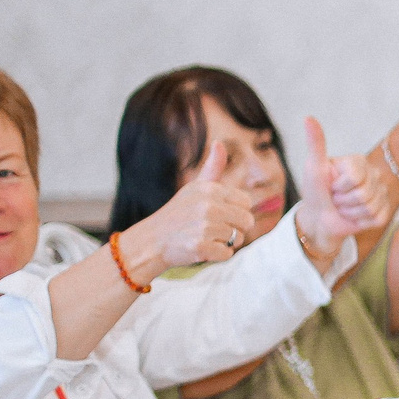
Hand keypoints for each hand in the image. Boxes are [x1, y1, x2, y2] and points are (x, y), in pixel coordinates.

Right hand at [129, 141, 260, 273]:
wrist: (151, 241)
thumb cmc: (178, 214)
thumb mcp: (194, 188)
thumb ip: (212, 168)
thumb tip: (219, 143)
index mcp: (210, 189)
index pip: (246, 203)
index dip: (236, 212)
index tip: (218, 214)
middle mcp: (208, 206)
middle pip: (247, 222)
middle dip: (235, 229)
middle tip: (212, 229)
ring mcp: (204, 227)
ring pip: (238, 239)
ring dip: (224, 243)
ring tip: (203, 237)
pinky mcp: (200, 247)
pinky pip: (227, 254)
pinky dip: (216, 255)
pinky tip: (200, 249)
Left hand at [295, 117, 389, 257]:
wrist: (318, 218)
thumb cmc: (315, 191)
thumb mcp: (313, 167)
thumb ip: (315, 142)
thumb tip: (308, 117)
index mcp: (359, 162)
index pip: (356, 177)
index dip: (339, 186)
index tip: (330, 185)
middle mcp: (374, 175)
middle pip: (364, 194)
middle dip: (343, 201)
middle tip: (335, 198)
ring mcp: (381, 194)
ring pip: (370, 208)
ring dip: (349, 212)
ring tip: (343, 207)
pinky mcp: (384, 213)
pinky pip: (376, 218)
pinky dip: (359, 222)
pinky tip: (353, 216)